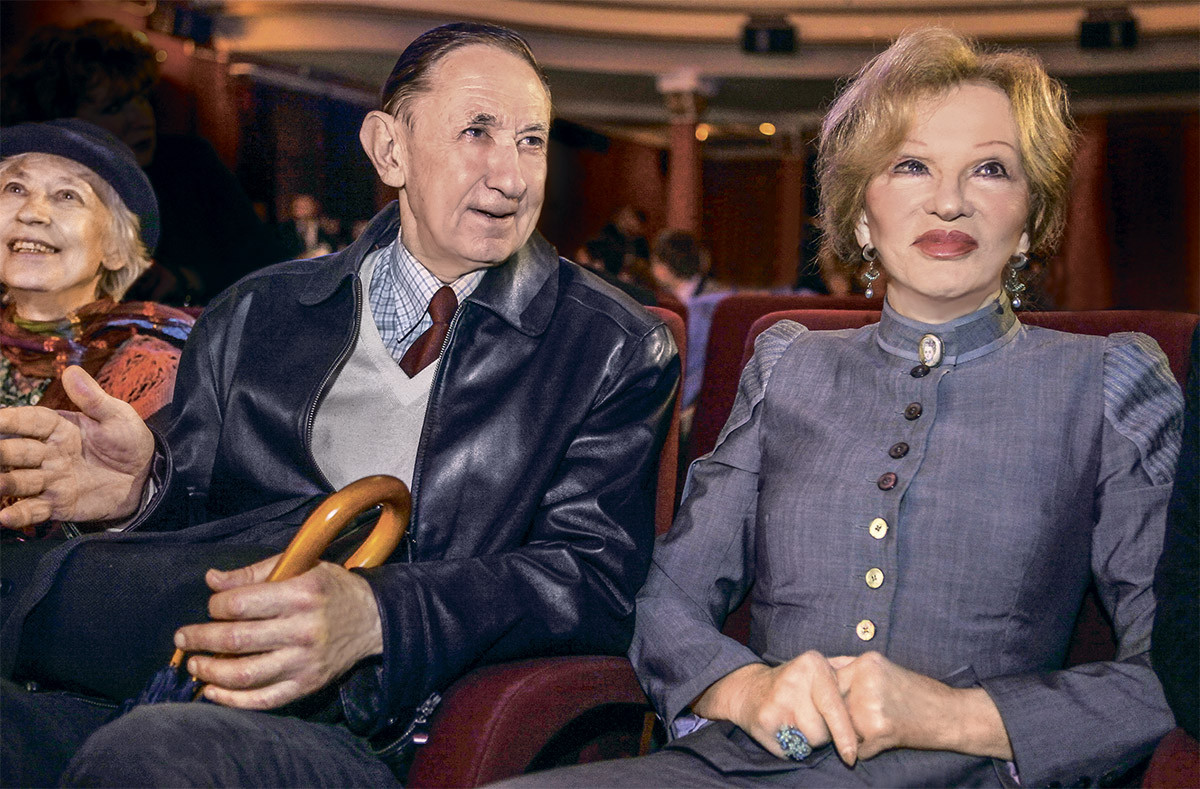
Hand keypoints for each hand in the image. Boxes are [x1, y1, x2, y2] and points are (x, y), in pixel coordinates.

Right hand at [0, 366, 153, 528]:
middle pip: (16, 452)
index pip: (29, 421)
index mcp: (58, 428)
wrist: (146, 477)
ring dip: (3, 483)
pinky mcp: (58, 504)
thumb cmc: (129, 441)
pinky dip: (18, 515)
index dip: (9, 419)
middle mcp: (48, 453)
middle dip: (1, 453)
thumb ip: (93, 399)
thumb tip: (71, 371)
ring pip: (19, 481)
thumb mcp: (117, 416)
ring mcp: (51, 480)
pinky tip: (4, 517)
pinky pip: (33, 510)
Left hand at [175, 555, 384, 709]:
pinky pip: (263, 699)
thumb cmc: (331, 589)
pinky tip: (213, 691)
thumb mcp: (301, 568)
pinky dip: (233, 700)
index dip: (215, 606)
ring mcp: (304, 661)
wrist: (373, 620)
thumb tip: (212, 580)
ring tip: (194, 664)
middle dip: (200, 638)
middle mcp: (302, 629)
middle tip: (183, 637)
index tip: (212, 606)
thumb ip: (254, 573)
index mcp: (300, 594)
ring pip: (245, 674)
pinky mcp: (307, 685)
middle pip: (236, 639)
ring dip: (210, 671)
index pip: (241, 604)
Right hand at [692, 651, 858, 764]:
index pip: (836, 707)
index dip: (846, 734)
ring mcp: (778, 697)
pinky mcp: (765, 717)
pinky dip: (791, 746)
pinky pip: (791, 746)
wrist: (749, 690)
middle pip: (825, 728)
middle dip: (825, 733)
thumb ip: (845, 673)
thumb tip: (876, 688)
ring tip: (798, 723)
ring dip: (808, 740)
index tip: (851, 755)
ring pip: (811, 739)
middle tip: (812, 719)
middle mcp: (796, 677)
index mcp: (814, 664)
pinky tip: (784, 729)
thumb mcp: (818, 670)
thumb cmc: (794, 685)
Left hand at [832, 651, 1011, 760]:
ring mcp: (870, 705)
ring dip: (852, 733)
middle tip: (860, 719)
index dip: (828, 694)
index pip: (827, 678)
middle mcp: (865, 680)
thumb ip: (853, 669)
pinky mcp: (879, 730)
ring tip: (876, 728)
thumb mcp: (884, 669)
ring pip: (841, 726)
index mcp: (866, 663)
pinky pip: (857, 747)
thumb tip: (819, 672)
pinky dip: (866, 750)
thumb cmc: (918, 693)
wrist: (952, 715)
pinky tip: (883, 742)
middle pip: (831, 702)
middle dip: (838, 714)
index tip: (834, 703)